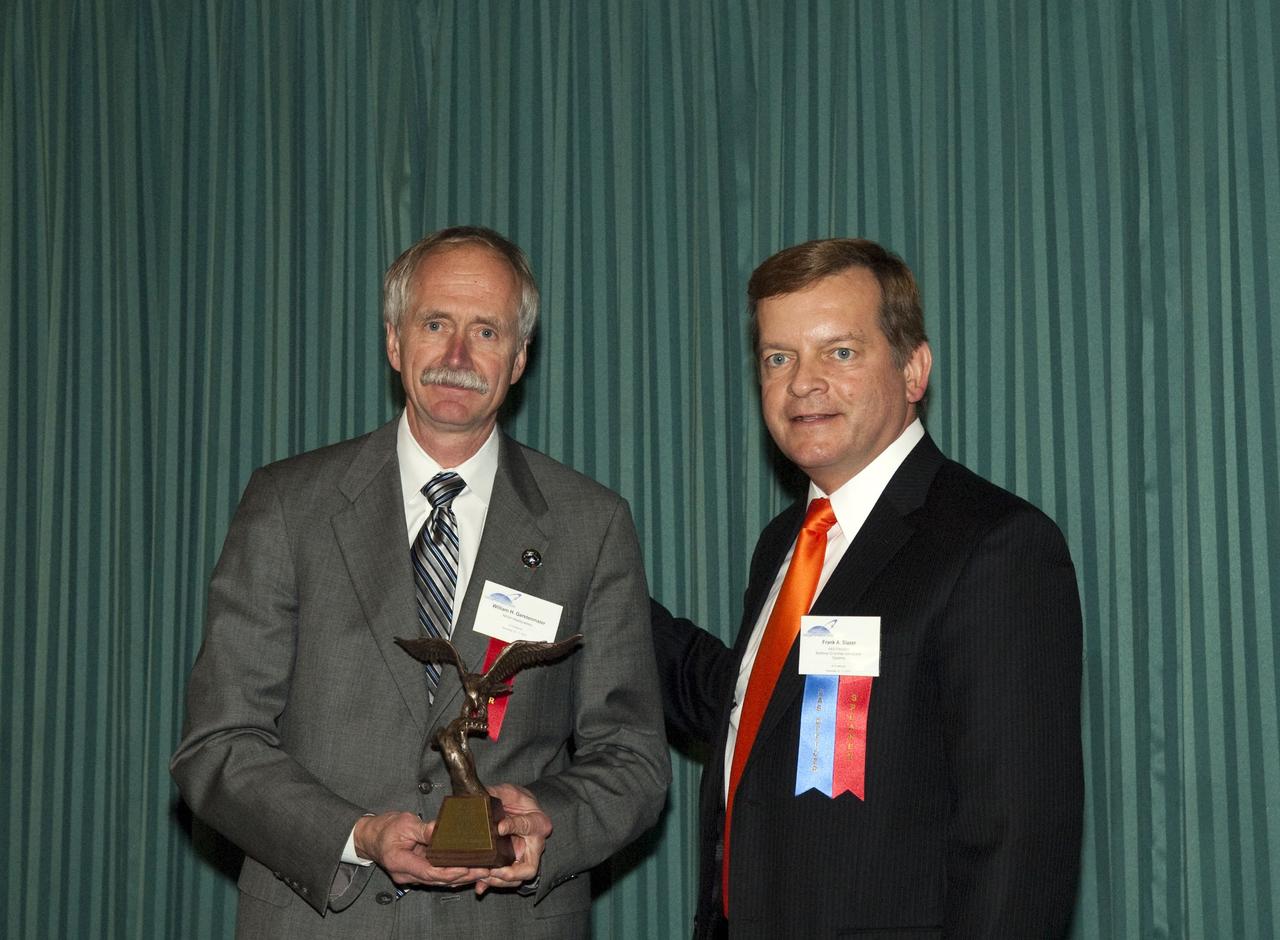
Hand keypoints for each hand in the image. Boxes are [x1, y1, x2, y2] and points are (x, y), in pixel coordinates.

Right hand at [353, 812, 489, 888]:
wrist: (372, 837)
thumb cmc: (385, 828)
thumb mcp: (404, 823)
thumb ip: (424, 829)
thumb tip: (442, 829)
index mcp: (399, 862)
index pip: (428, 871)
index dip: (449, 872)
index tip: (466, 868)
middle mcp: (406, 874)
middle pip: (437, 879)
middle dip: (462, 876)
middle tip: (483, 871)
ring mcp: (411, 876)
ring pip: (439, 881)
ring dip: (461, 877)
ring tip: (482, 871)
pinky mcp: (418, 872)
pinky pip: (437, 876)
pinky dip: (453, 873)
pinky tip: (469, 870)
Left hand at [474, 783, 552, 893]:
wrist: (520, 807)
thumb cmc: (517, 799)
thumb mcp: (508, 792)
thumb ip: (495, 794)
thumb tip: (477, 799)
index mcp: (538, 822)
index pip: (528, 826)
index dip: (514, 827)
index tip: (499, 827)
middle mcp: (535, 845)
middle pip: (529, 868)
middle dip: (509, 873)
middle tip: (492, 869)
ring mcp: (524, 857)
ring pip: (517, 879)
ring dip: (499, 881)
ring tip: (482, 876)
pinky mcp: (513, 863)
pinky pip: (505, 879)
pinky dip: (492, 884)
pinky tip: (479, 887)